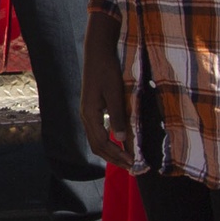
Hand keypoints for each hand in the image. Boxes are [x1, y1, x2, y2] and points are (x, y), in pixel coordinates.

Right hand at [81, 13, 132, 168]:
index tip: (132, 162)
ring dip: (111, 152)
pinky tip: (119, 143)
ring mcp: (88, 114)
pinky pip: (98, 133)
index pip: (102, 143)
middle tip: (132, 167)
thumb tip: (123, 138)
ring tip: (126, 160)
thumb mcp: (115, 92)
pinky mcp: (92, 110)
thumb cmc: (106, 70)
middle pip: (98, 146)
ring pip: (97, 141)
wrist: (97, 53)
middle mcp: (86, 117)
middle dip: (114, 158)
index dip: (117, 155)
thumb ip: (118, 115)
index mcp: (90, 114)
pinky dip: (109, 142)